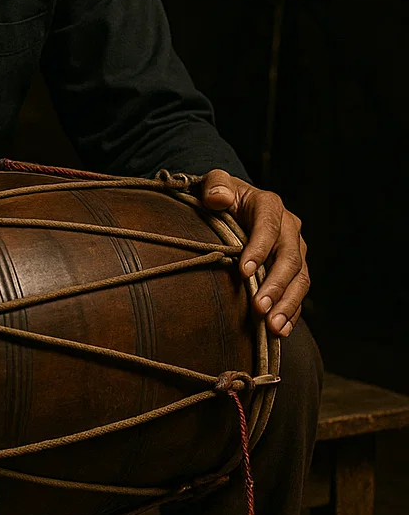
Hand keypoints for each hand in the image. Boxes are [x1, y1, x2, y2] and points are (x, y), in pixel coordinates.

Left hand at [198, 170, 308, 337]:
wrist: (232, 206)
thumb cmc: (219, 196)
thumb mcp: (213, 184)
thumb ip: (215, 185)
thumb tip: (218, 197)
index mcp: (269, 205)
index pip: (269, 226)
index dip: (259, 248)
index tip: (244, 271)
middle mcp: (288, 227)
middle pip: (289, 257)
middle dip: (276, 285)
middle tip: (260, 308)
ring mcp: (294, 249)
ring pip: (300, 278)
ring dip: (287, 304)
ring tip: (273, 327)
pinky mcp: (294, 270)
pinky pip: (298, 293)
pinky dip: (291, 312)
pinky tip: (281, 330)